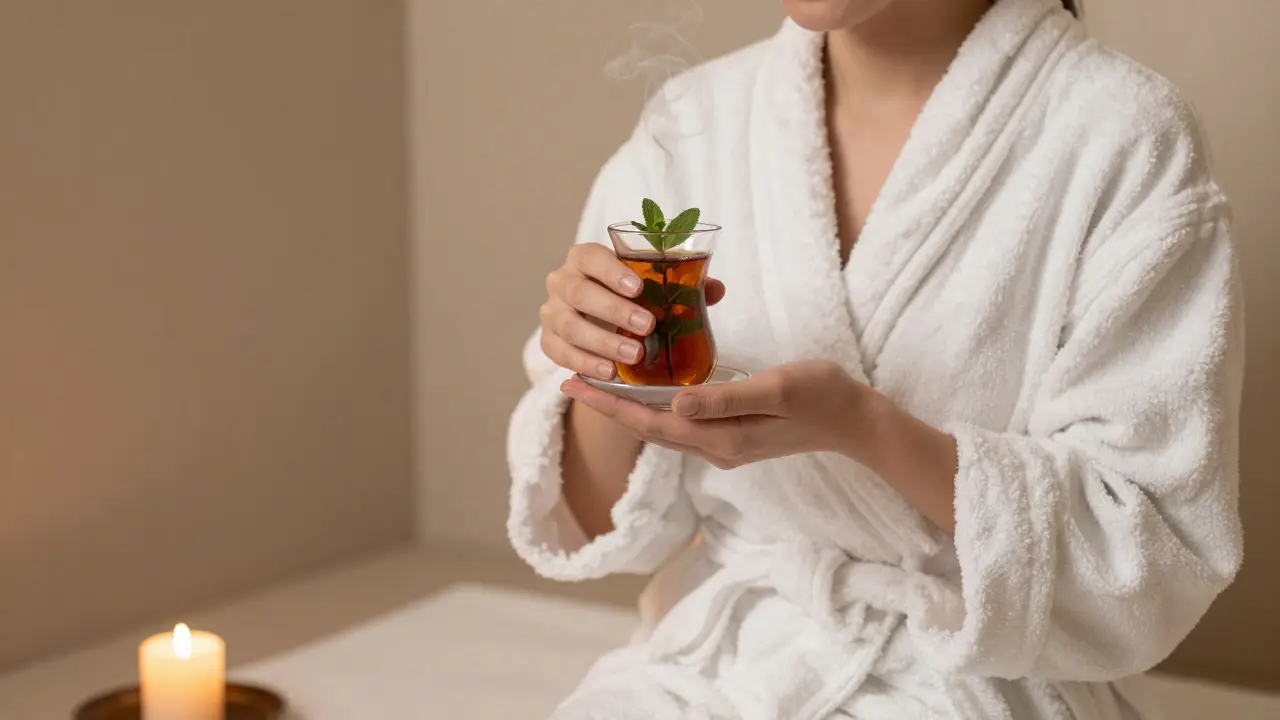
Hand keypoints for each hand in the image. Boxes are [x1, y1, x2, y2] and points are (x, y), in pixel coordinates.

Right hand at [541, 243, 725, 380]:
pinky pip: (560, 353)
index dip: (612, 271)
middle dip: (613, 310)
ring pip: (569, 325)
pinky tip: (609, 372)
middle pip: (578, 292)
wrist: (603, 326)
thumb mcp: (656, 290)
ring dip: (602, 341)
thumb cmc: (633, 300)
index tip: (638, 288)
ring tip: (634, 355)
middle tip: (647, 325)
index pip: (591, 257)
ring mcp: (552, 312)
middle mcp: (562, 281)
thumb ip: (685, 286)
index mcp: (585, 259)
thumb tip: (715, 288)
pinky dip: (585, 363)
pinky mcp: (549, 341)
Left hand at [561, 360, 877, 469]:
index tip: (572, 386)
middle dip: (608, 407)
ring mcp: (724, 443)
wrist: (856, 421)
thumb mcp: (775, 390)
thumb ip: (725, 399)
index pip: (651, 425)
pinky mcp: (732, 432)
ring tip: (596, 384)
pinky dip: (656, 406)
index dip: (609, 407)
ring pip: (663, 426)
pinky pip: (682, 421)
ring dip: (628, 408)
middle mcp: (716, 448)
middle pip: (649, 429)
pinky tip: (646, 389)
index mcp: (721, 439)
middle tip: (568, 382)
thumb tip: (673, 405)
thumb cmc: (821, 397)